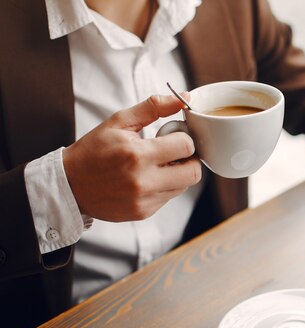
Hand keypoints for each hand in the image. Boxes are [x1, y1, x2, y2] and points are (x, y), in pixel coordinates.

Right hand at [63, 95, 201, 221]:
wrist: (70, 185)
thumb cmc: (94, 150)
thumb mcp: (119, 122)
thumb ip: (153, 108)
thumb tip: (184, 97)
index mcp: (138, 155)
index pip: (186, 146)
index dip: (184, 137)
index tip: (173, 136)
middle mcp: (144, 181)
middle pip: (193, 172)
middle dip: (189, 159)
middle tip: (175, 152)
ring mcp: (145, 200)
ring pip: (183, 186)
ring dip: (178, 173)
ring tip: (158, 164)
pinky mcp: (144, 212)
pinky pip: (169, 198)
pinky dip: (164, 186)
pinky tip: (147, 178)